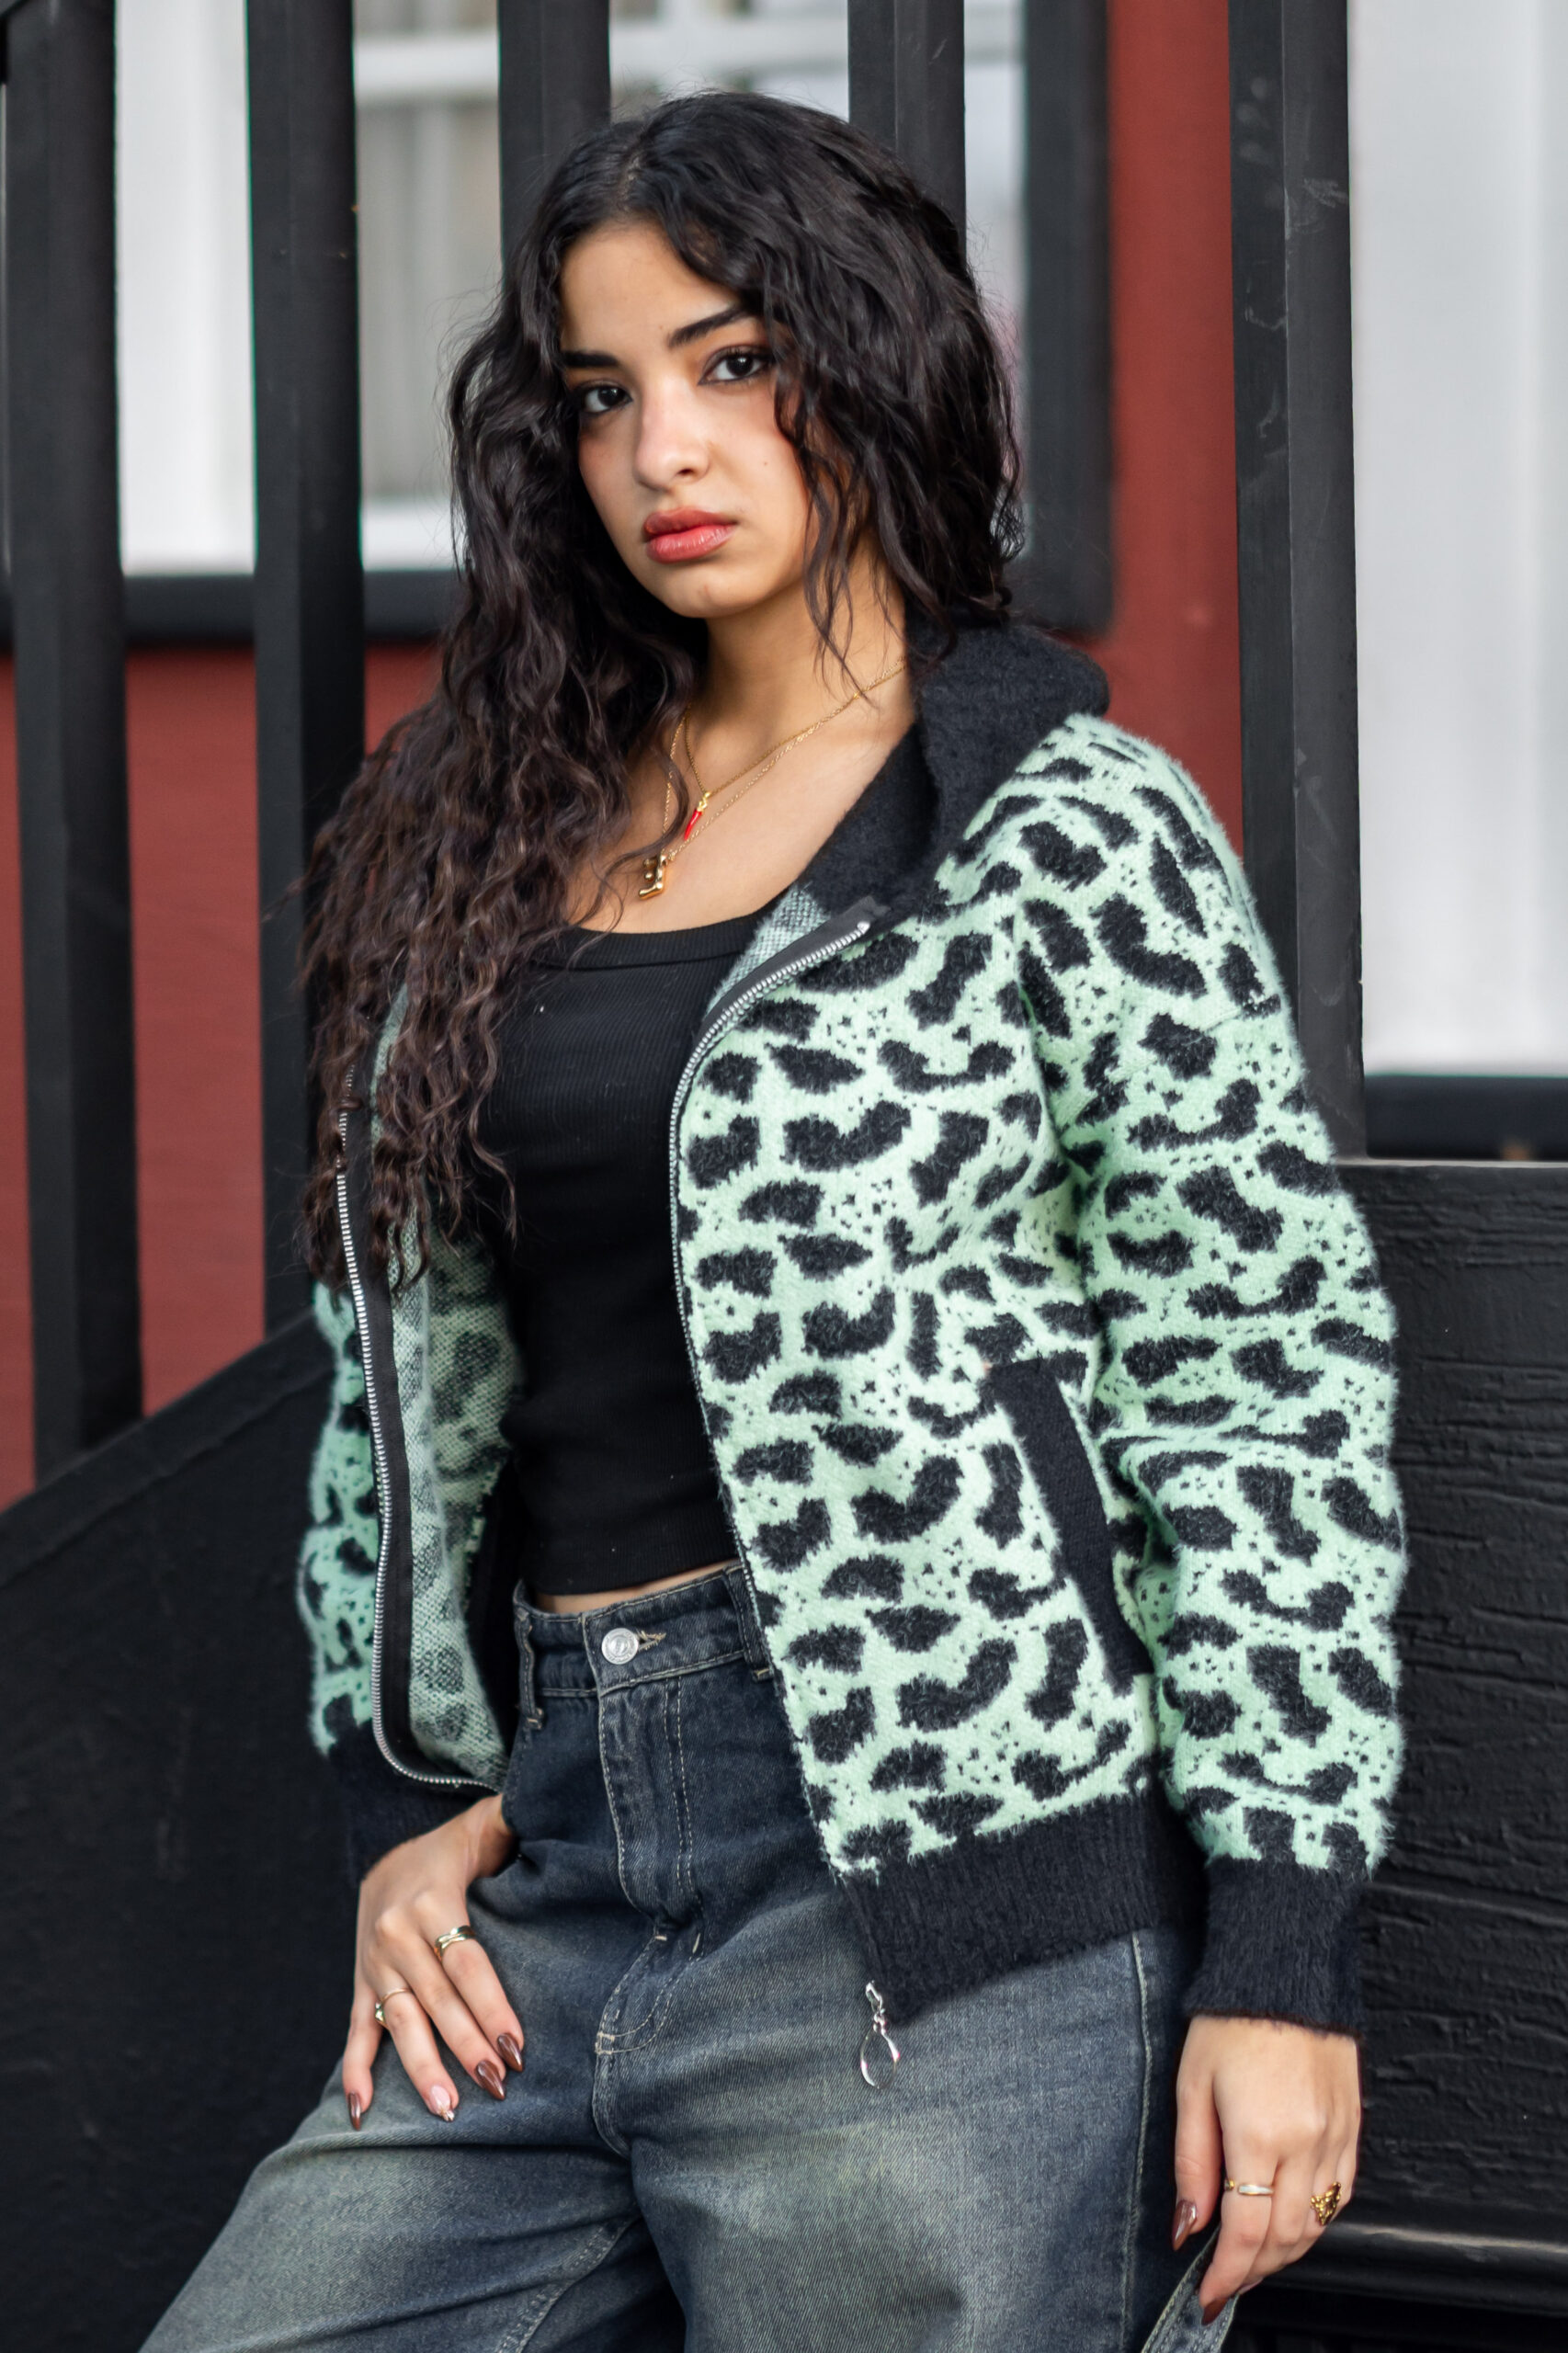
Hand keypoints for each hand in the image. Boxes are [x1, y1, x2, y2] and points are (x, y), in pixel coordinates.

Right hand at [342, 1794, 520, 2126]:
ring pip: (400, 2022)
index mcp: (431, 1901)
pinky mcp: (361, 1987)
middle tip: (495, 2085)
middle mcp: (396, 1936)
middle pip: (437, 1999)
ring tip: (446, 2108)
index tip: (516, 2045)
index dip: (490, 2003)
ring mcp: (374, 1966)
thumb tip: (549, 1804)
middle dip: (466, 2045)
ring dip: (421, 2067)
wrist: (387, 1859)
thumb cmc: (453, 1851)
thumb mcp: (482, 1827)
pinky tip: (361, 2114)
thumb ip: (513, 1820)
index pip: (466, 1961)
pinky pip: (356, 2033)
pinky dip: (357, 2073)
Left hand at [1172, 2013, 1359, 2321]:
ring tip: (1253, 2258)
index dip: (1226, 2276)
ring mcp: (1337, 2136)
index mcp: (1260, 2136)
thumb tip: (1189, 2229)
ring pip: (1318, 2223)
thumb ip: (1192, 2164)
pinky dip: (1316, 2219)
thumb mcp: (1191, 2086)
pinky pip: (1342, 2193)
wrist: (1285, 1967)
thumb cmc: (1230, 2018)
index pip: (1246, 2234)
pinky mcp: (1353, 2125)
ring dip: (1286, 2252)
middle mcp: (1307, 2144)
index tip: (1207, 2296)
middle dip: (1254, 2271)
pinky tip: (1292, 2219)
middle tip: (1225, 2282)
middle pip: (1285, 2239)